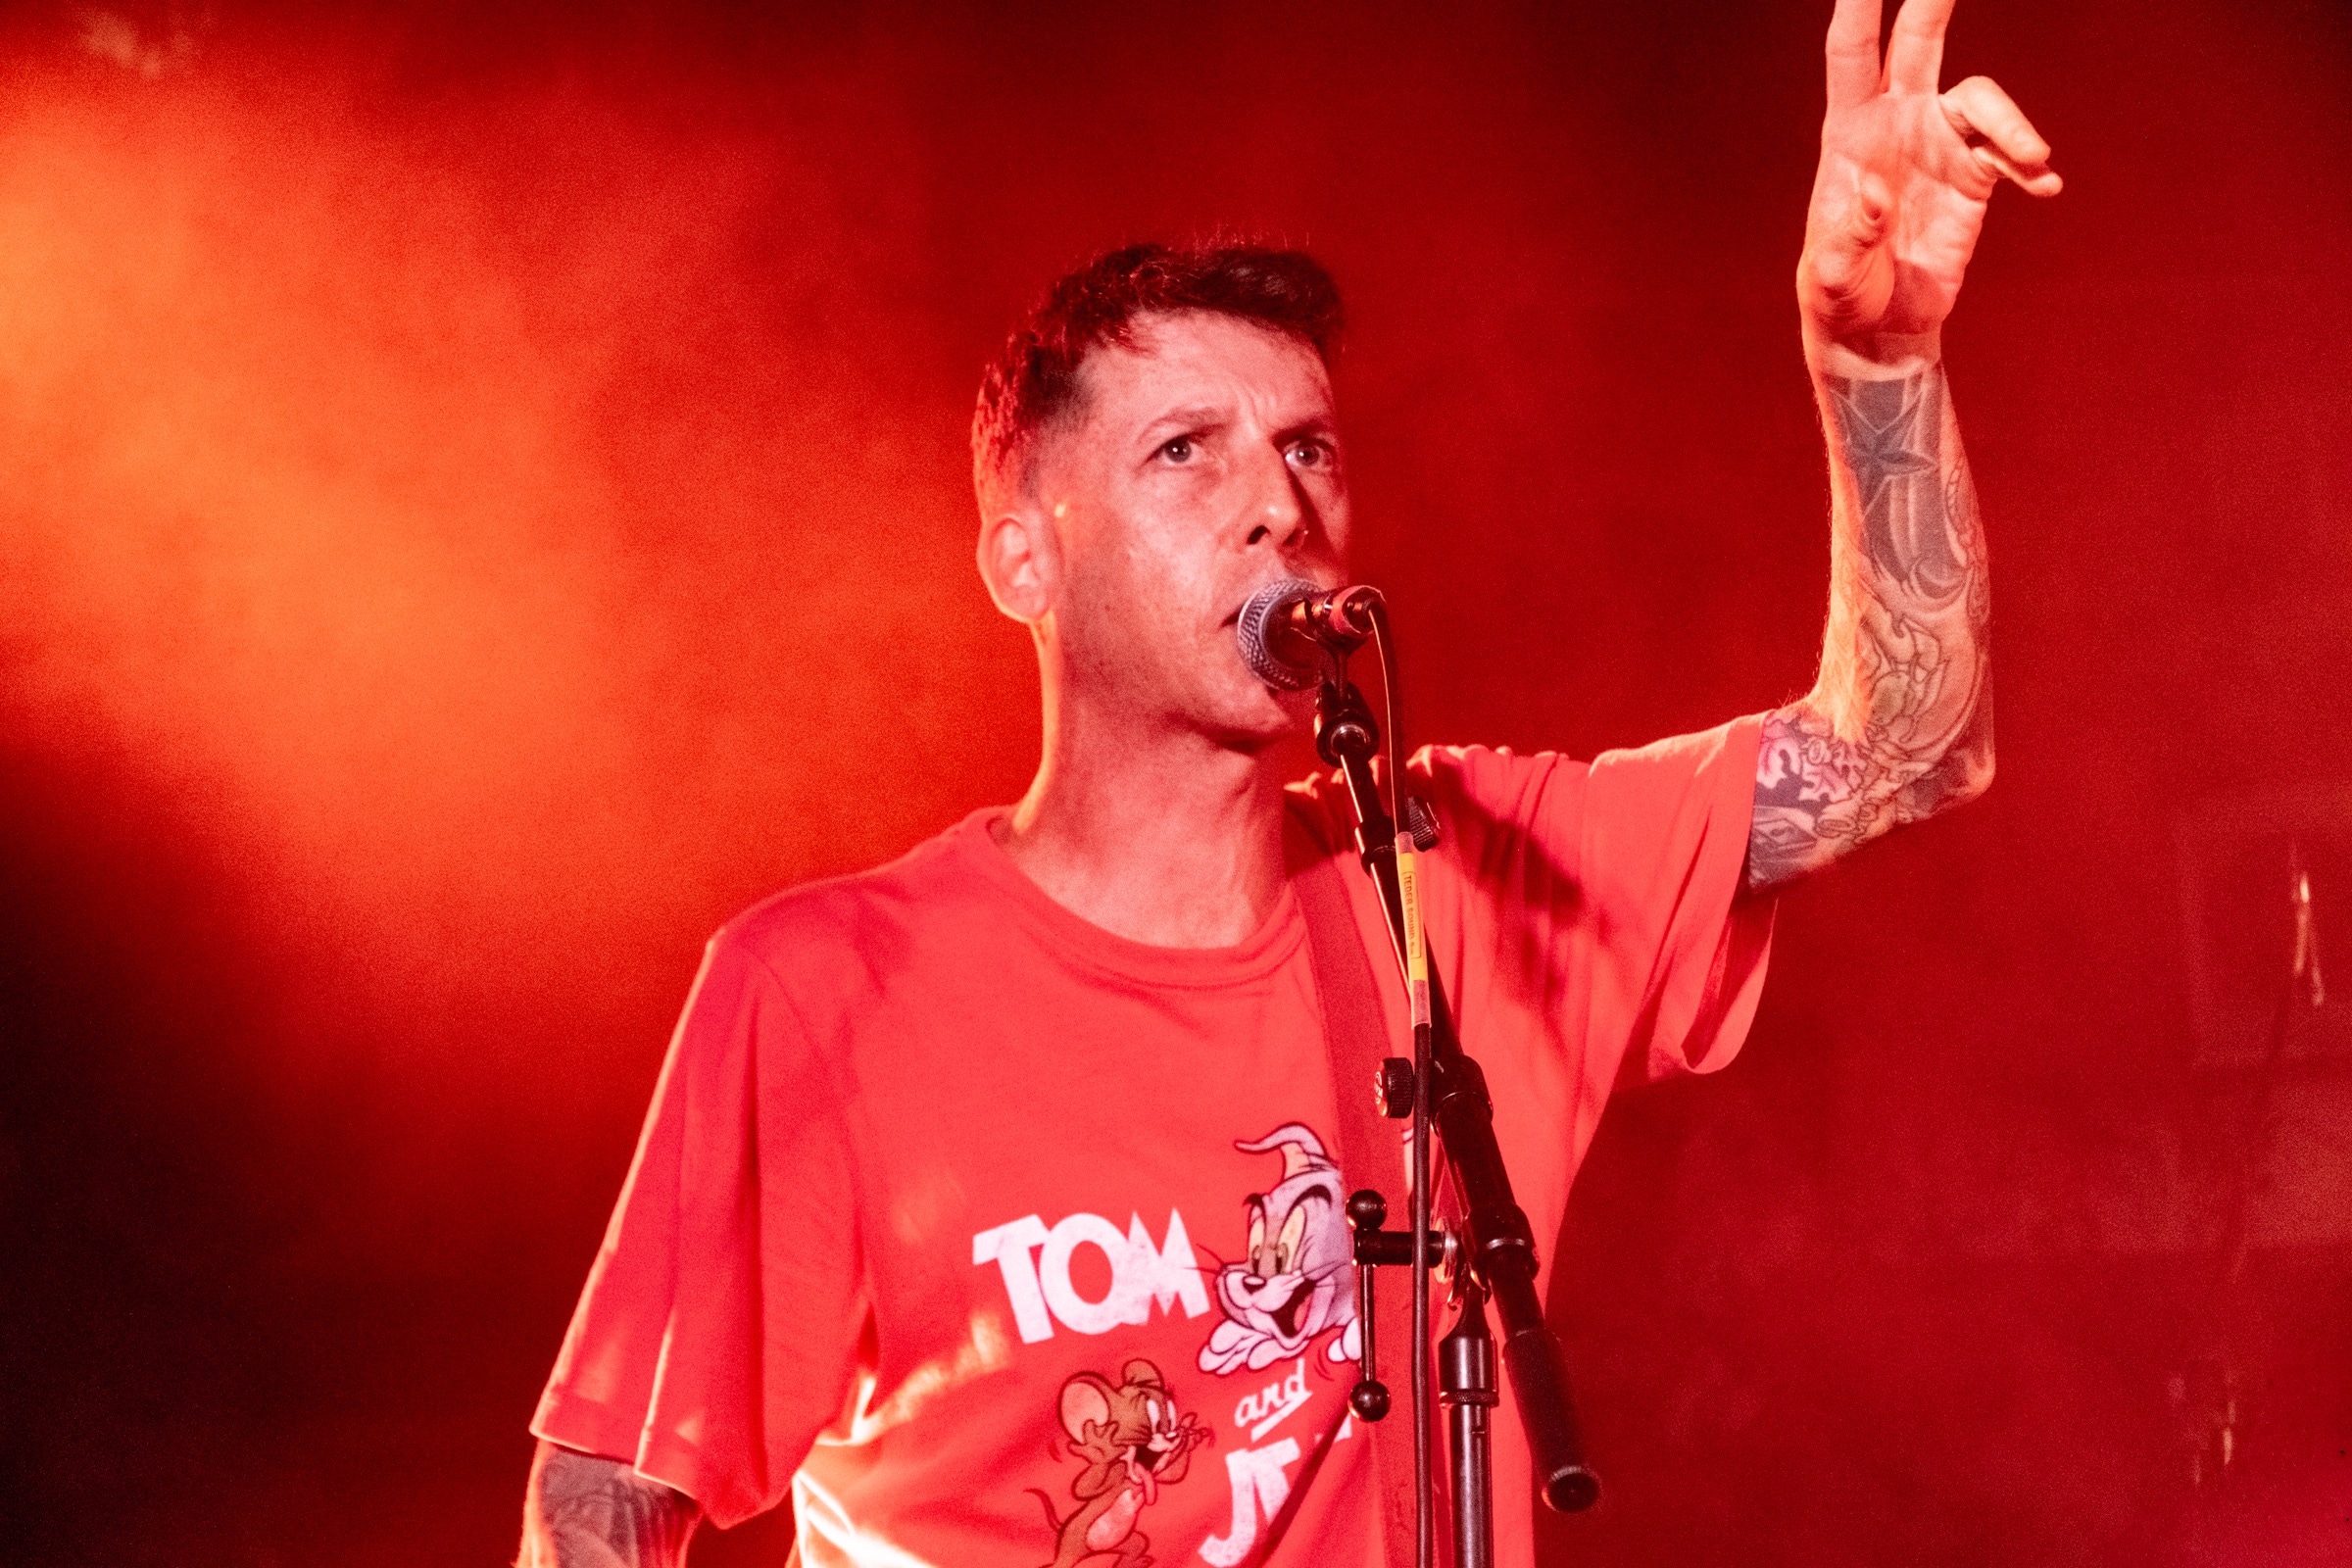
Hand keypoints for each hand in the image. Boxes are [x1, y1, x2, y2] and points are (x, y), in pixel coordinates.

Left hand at [1800, 0, 2059, 362]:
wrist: (1881, 325)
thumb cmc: (1842, 294)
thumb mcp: (1833, 277)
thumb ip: (1850, 238)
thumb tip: (1876, 194)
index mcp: (1849, 133)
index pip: (1851, 55)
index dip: (1859, 9)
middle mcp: (1897, 123)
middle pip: (1919, 42)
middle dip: (1934, 1)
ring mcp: (1939, 143)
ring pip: (1982, 98)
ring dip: (2011, 122)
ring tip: (2032, 158)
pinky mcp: (1975, 176)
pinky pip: (2012, 154)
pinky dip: (2031, 166)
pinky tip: (2045, 187)